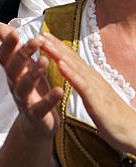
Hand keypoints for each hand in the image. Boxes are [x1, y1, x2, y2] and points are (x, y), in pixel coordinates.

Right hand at [0, 24, 61, 137]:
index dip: (7, 45)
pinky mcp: (35, 115)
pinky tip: (59, 90)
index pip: (5, 56)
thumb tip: (3, 27)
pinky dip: (49, 99)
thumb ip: (15, 49)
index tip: (15, 32)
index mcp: (13, 72)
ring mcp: (24, 100)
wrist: (36, 124)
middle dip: (22, 54)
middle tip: (35, 41)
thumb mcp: (23, 67)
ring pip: (24, 86)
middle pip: (13, 68)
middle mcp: (15, 84)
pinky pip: (40, 107)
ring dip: (33, 72)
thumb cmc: (32, 90)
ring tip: (45, 61)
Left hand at [40, 32, 135, 153]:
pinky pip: (82, 85)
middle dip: (55, 45)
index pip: (73, 59)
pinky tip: (60, 65)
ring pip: (74, 67)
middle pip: (71, 58)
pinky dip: (71, 74)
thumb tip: (76, 76)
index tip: (45, 37)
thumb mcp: (96, 98)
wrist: (134, 132)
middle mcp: (94, 79)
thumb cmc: (114, 118)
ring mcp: (96, 88)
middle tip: (40, 34)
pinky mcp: (97, 100)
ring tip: (45, 44)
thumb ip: (86, 86)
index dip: (59, 47)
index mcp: (92, 79)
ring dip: (59, 54)